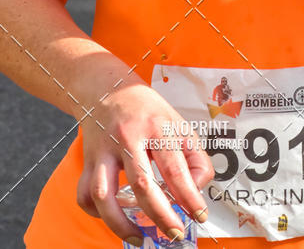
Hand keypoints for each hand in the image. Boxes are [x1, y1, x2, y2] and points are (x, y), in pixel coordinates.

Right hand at [77, 82, 212, 243]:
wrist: (108, 88)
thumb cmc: (148, 110)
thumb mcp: (178, 124)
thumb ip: (194, 156)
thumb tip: (197, 189)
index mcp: (156, 126)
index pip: (174, 167)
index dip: (188, 195)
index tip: (199, 215)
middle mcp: (128, 138)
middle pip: (141, 184)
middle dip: (160, 215)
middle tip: (174, 233)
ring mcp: (103, 150)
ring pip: (104, 193)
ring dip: (120, 223)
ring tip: (139, 238)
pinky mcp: (87, 160)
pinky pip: (85, 194)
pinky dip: (97, 213)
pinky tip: (114, 217)